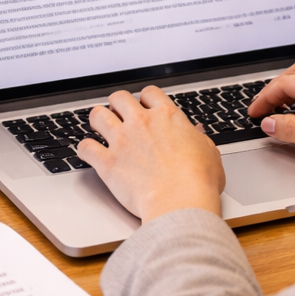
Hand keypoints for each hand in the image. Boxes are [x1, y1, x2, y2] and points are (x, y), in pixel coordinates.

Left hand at [76, 86, 225, 222]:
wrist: (180, 201)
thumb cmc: (198, 181)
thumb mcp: (209, 152)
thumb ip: (199, 138)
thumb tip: (196, 133)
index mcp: (167, 117)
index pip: (149, 93)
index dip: (145, 99)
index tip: (144, 107)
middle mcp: (141, 123)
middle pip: (119, 98)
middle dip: (117, 105)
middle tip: (118, 115)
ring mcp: (122, 140)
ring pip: (97, 115)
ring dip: (97, 121)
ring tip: (99, 129)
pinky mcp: (108, 162)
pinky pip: (85, 147)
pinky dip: (85, 149)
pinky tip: (89, 153)